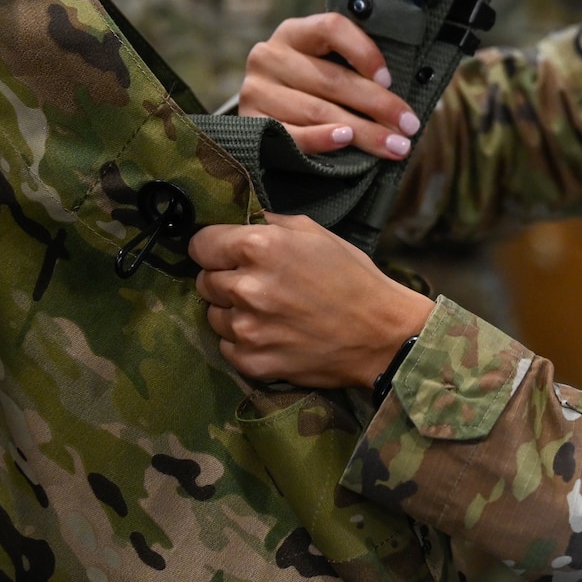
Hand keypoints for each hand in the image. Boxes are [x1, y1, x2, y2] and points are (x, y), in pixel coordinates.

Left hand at [192, 212, 434, 388]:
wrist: (381, 334)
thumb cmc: (353, 278)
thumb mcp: (316, 233)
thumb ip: (271, 224)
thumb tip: (241, 221)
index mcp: (259, 247)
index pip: (200, 243)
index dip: (215, 247)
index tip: (228, 253)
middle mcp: (245, 287)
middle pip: (204, 280)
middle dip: (226, 278)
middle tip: (259, 283)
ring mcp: (246, 329)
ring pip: (212, 314)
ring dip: (233, 311)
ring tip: (269, 311)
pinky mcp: (250, 361)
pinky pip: (226, 345)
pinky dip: (244, 340)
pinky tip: (273, 334)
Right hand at [240, 12, 419, 159]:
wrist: (266, 117)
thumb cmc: (312, 89)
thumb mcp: (330, 67)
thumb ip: (356, 70)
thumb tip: (403, 91)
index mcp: (296, 32)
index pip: (332, 28)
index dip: (365, 52)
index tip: (390, 80)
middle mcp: (271, 55)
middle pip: (332, 79)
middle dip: (379, 105)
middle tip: (409, 125)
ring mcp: (256, 89)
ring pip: (318, 110)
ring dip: (362, 131)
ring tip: (393, 145)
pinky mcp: (249, 121)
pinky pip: (291, 134)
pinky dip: (321, 139)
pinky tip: (346, 141)